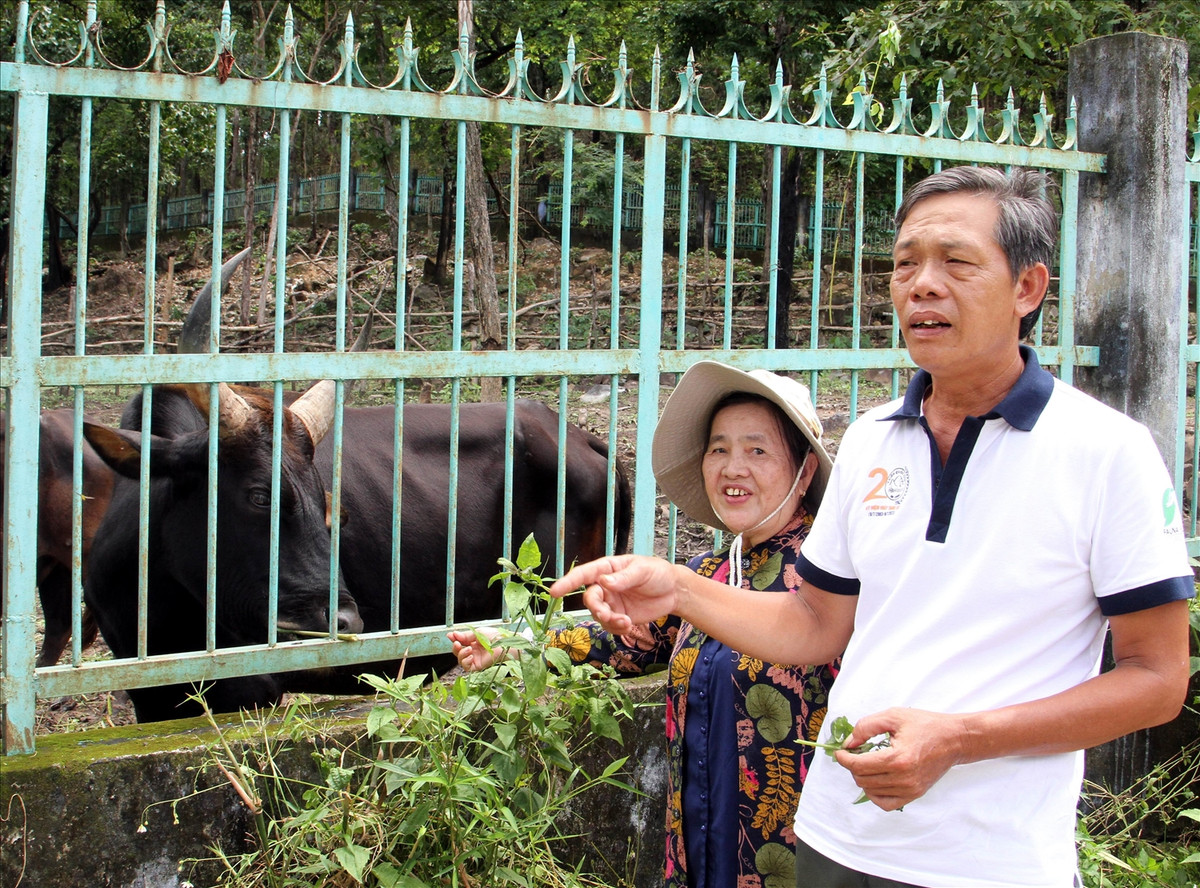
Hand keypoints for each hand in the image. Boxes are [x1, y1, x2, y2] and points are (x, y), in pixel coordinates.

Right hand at [446, 627, 503, 671]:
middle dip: (455, 648)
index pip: (460, 642)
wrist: (505, 643)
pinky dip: (466, 662)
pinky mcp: (478, 666)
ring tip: (469, 649)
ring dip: (461, 655)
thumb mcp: (478, 633)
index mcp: (472, 642)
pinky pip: (467, 667)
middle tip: (457, 643)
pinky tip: (471, 656)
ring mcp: (475, 659)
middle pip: (458, 652)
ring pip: (460, 660)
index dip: (454, 639)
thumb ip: (466, 636)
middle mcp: (473, 651)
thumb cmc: (495, 636)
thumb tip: (453, 634)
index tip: (450, 635)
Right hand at [548, 555, 683, 633]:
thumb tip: (604, 582)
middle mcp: (605, 586)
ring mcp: (612, 602)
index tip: (554, 592)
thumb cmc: (657, 573)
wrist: (674, 591)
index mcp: (607, 569)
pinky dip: (615, 628)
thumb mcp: (643, 570)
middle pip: (590, 599)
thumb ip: (623, 577)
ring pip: (598, 615)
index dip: (568, 583)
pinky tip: (628, 625)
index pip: (584, 574)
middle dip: (596, 608)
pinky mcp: (619, 616)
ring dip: (608, 621)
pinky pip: (609, 626)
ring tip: (625, 622)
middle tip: (607, 615)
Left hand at [834, 708, 967, 810]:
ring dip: (863, 777)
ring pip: (871, 791)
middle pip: (862, 779)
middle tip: (856, 752)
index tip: (840, 751)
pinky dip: (875, 793)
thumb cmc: (926, 725)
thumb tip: (848, 743)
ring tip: (868, 762)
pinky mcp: (915, 794)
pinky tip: (876, 778)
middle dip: (852, 765)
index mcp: (898, 758)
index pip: (859, 765)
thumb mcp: (893, 716)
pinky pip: (886, 803)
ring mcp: (910, 790)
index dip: (844, 758)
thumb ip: (866, 727)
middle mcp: (904, 779)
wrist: (954, 739)